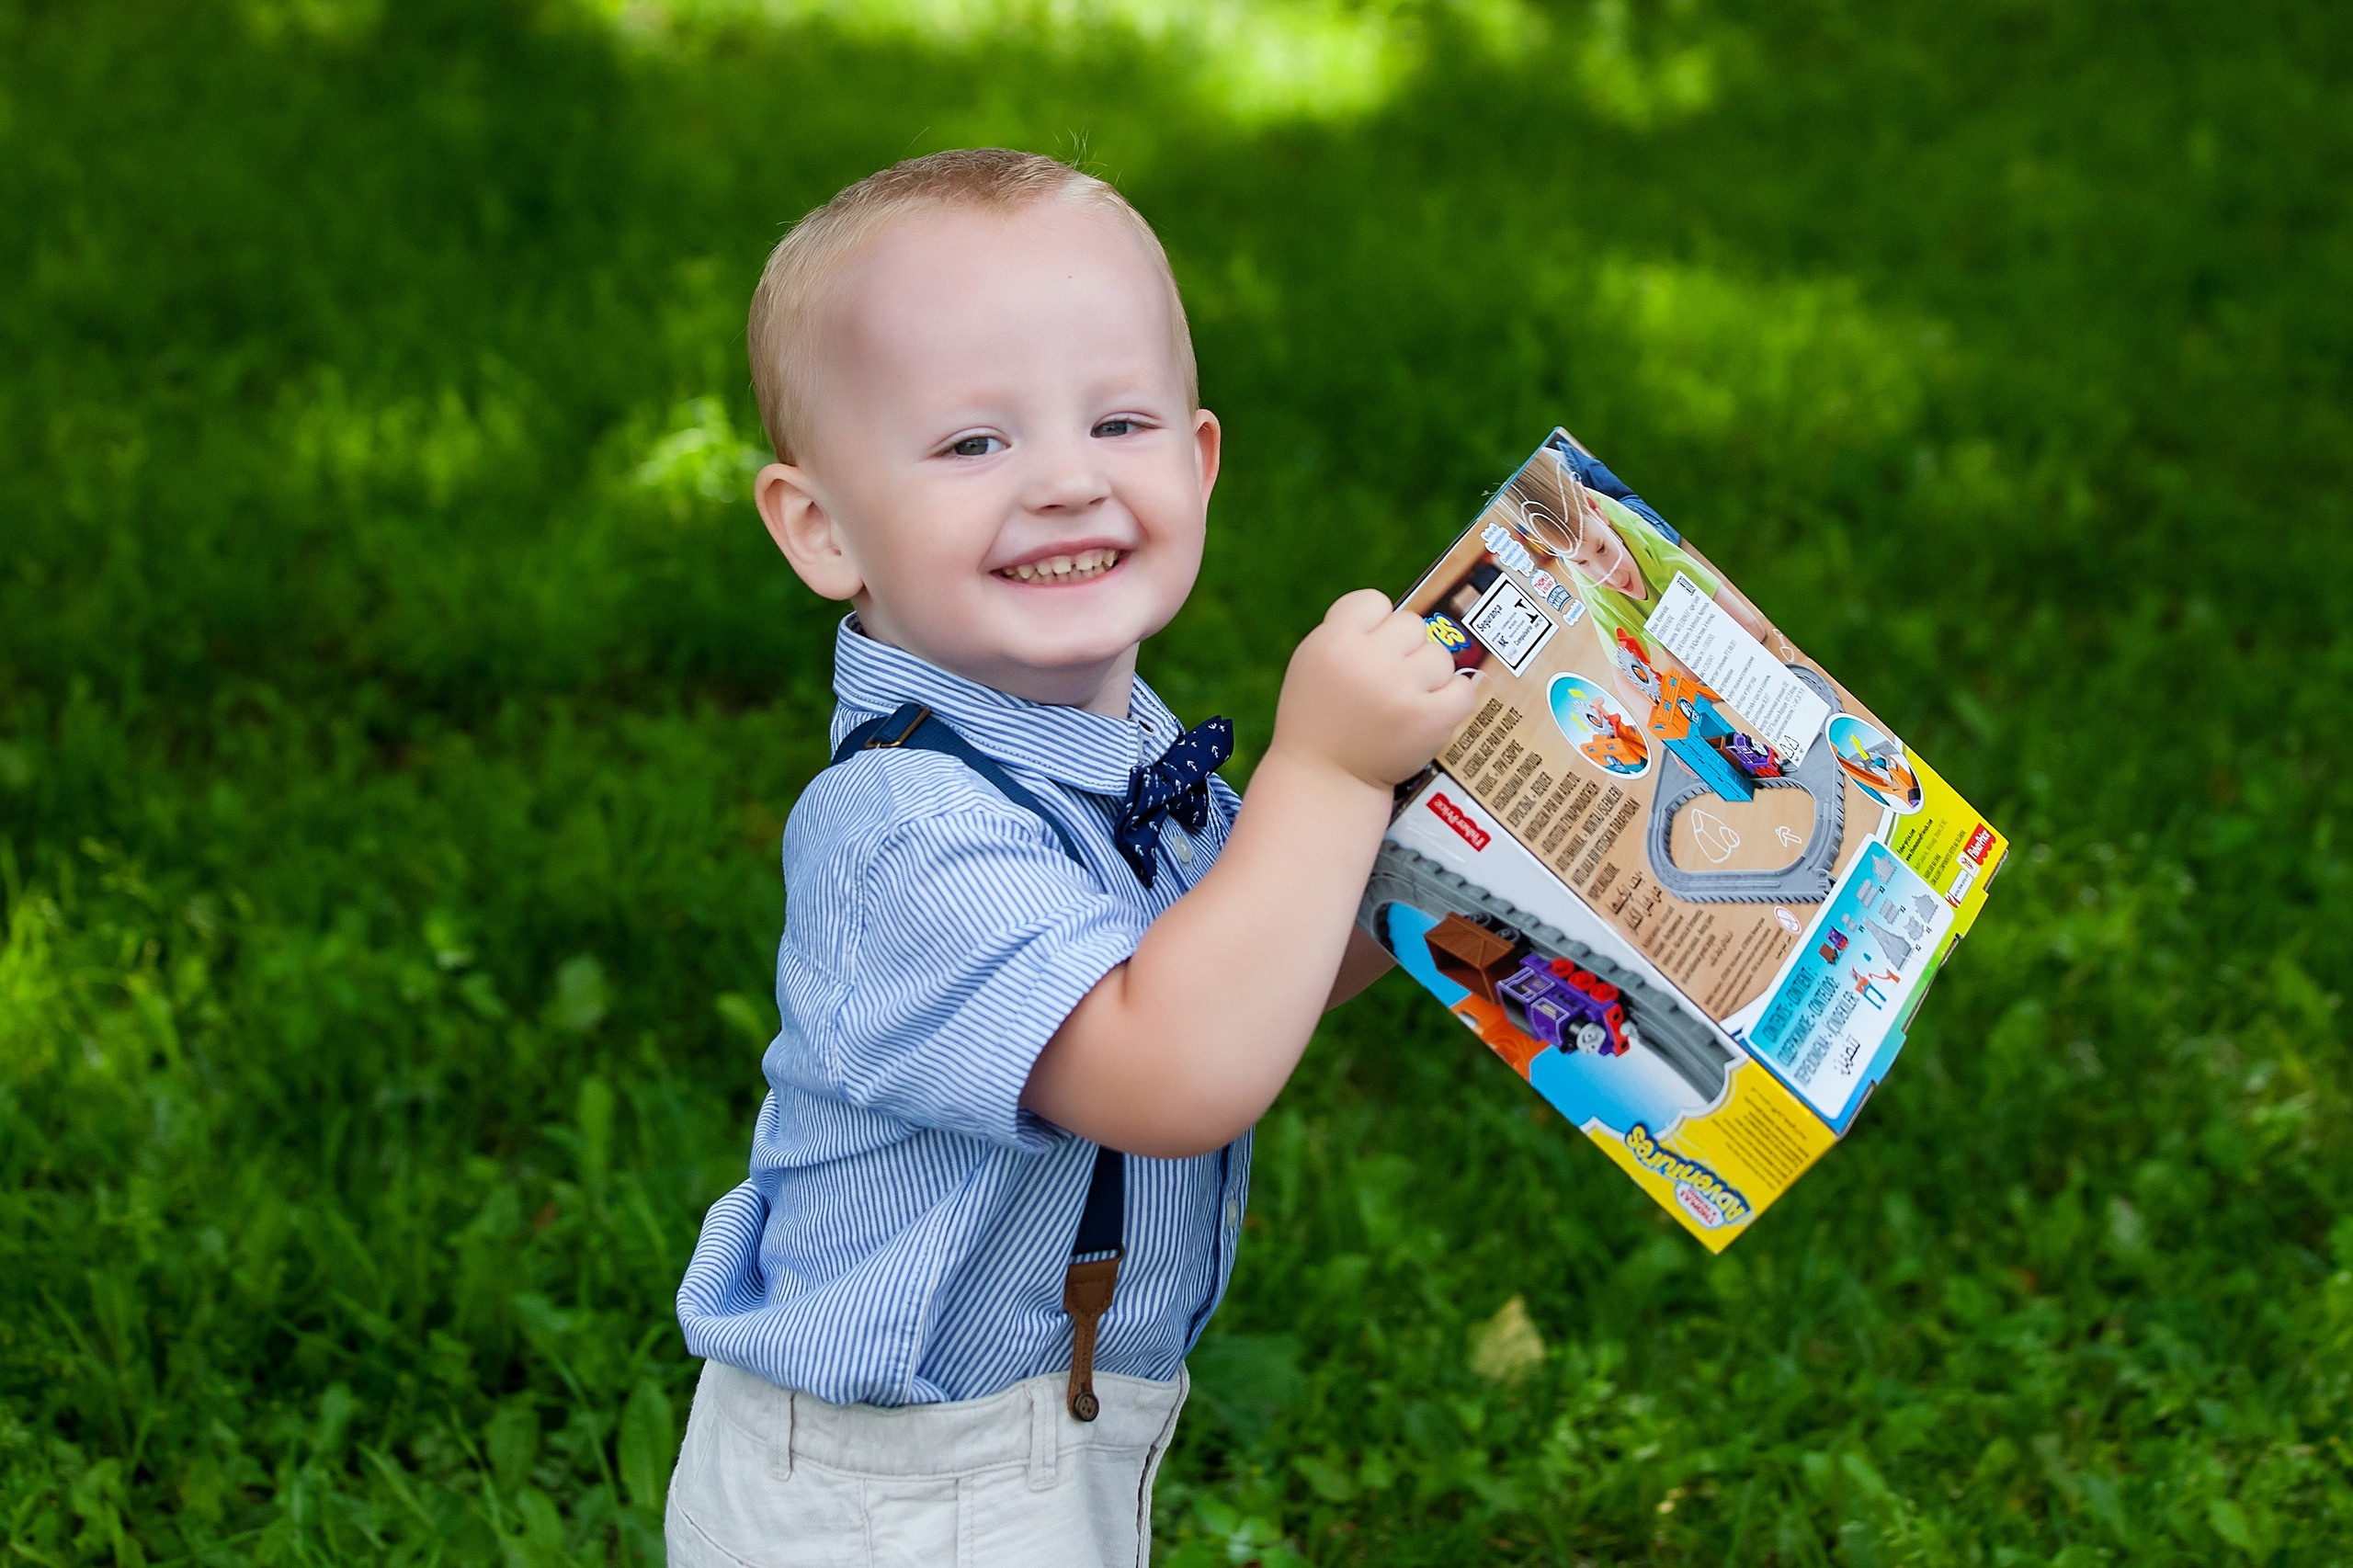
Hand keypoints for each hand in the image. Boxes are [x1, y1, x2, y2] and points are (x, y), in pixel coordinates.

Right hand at [1268, 590, 1483, 790]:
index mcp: (1333, 642)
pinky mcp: (1428, 719)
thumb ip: (1350, 632)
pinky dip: (1454, 698)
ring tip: (1404, 700)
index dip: (1375, 624)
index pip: (1374, 601)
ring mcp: (1400, 690)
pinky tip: (1434, 708)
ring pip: (1439, 656)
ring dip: (1429, 675)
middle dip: (1405, 650)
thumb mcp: (1314, 662)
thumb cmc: (1321, 717)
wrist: (1325, 778)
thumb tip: (1401, 616)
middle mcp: (1367, 661)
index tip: (1369, 648)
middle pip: (1412, 625)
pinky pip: (1463, 688)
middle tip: (1387, 680)